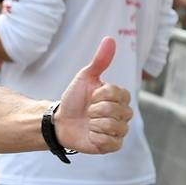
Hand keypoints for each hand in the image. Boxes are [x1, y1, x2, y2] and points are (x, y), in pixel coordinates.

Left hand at [54, 37, 132, 154]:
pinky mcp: (113, 145)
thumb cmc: (74, 99)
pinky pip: (110, 142)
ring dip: (93, 123)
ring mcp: (120, 130)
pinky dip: (95, 137)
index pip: (116, 93)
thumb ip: (100, 61)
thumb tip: (109, 39)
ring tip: (88, 122)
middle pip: (114, 110)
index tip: (91, 96)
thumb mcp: (85, 78)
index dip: (98, 95)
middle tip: (88, 111)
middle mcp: (125, 113)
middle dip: (94, 110)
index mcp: (121, 97)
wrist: (60, 120)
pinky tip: (90, 134)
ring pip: (113, 126)